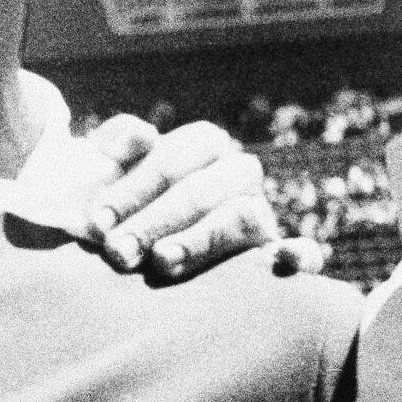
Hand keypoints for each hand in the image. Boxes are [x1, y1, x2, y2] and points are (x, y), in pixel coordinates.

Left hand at [81, 116, 316, 281]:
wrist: (140, 248)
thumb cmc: (123, 207)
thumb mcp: (109, 173)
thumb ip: (115, 143)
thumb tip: (131, 138)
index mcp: (201, 146)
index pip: (174, 156)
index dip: (134, 186)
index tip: (97, 219)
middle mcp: (235, 174)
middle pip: (203, 189)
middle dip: (154, 220)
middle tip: (117, 252)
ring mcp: (259, 212)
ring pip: (242, 216)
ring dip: (201, 239)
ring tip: (161, 261)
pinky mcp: (274, 252)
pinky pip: (303, 251)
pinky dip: (300, 254)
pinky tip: (285, 263)